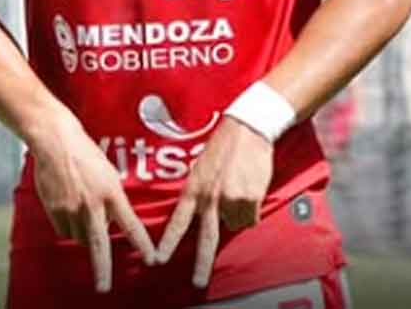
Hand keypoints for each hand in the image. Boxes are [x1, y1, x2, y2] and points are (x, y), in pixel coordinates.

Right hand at [29, 110, 156, 291]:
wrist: (56, 141)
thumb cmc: (85, 153)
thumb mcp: (108, 173)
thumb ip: (112, 198)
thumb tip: (112, 222)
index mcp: (111, 192)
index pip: (130, 224)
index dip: (141, 243)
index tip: (151, 259)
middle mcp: (92, 204)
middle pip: (100, 244)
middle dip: (102, 269)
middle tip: (104, 287)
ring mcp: (72, 208)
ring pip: (81, 237)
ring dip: (86, 236)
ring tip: (85, 217)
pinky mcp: (55, 209)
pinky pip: (64, 230)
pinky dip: (69, 227)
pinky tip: (69, 211)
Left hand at [155, 115, 273, 287]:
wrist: (248, 128)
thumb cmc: (224, 145)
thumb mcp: (201, 166)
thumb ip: (200, 191)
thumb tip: (205, 213)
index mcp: (194, 187)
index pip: (179, 221)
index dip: (169, 241)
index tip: (159, 259)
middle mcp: (211, 197)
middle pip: (206, 238)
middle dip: (201, 263)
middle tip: (197, 282)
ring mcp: (231, 199)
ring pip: (235, 224)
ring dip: (237, 215)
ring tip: (238, 191)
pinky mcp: (250, 197)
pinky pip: (250, 216)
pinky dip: (251, 209)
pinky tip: (249, 190)